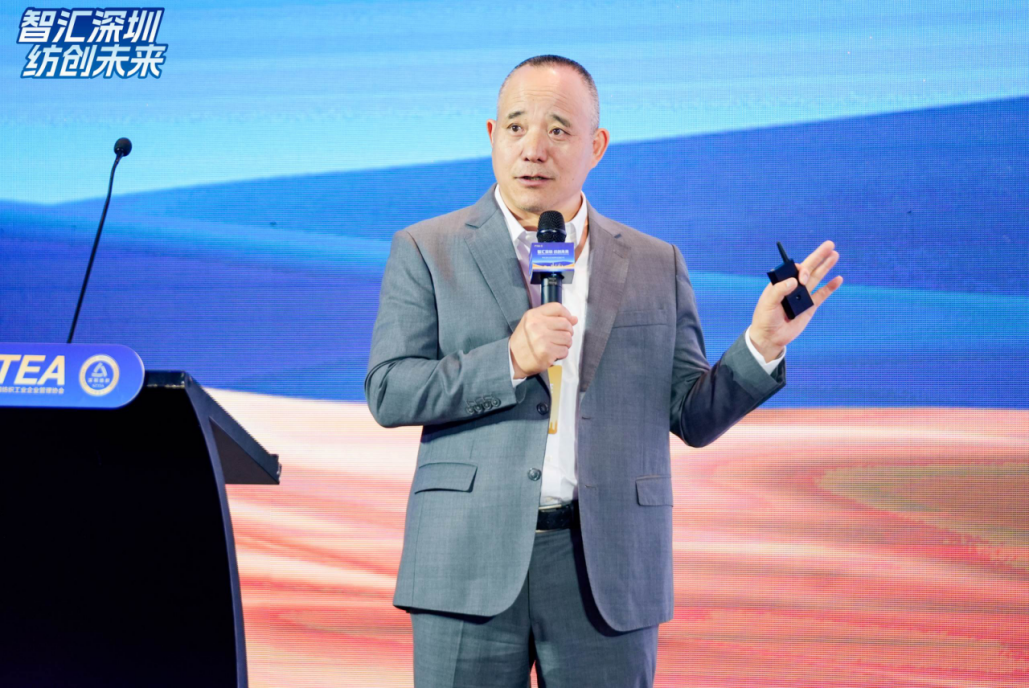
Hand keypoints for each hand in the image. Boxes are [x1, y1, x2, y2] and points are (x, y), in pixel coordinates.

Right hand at [509, 302, 577, 377]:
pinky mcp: (546, 353)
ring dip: (566, 343)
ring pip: (568, 338)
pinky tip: (554, 353)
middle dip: (568, 331)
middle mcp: (537, 325)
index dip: (567, 314)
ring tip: (557, 345)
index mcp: (533, 315)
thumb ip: (551, 318)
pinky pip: (564, 351)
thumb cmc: (524, 340)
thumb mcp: (531, 323)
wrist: (513, 359)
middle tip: (561, 337)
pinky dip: (562, 353)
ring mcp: (542, 340)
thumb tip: (574, 319)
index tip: (568, 321)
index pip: (557, 308)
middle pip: (565, 324)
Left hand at [749, 240, 843, 361]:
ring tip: (835, 254)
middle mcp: (793, 286)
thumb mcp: (767, 303)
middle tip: (829, 244)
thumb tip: (795, 281)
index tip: (802, 278)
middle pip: (808, 268)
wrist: (771, 337)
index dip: (801, 269)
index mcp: (781, 282)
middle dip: (818, 256)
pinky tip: (838, 279)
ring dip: (826, 266)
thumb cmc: (765, 318)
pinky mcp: (810, 306)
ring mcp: (803, 296)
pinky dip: (830, 287)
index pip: (794, 269)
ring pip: (817, 278)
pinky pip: (822, 294)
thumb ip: (779, 291)